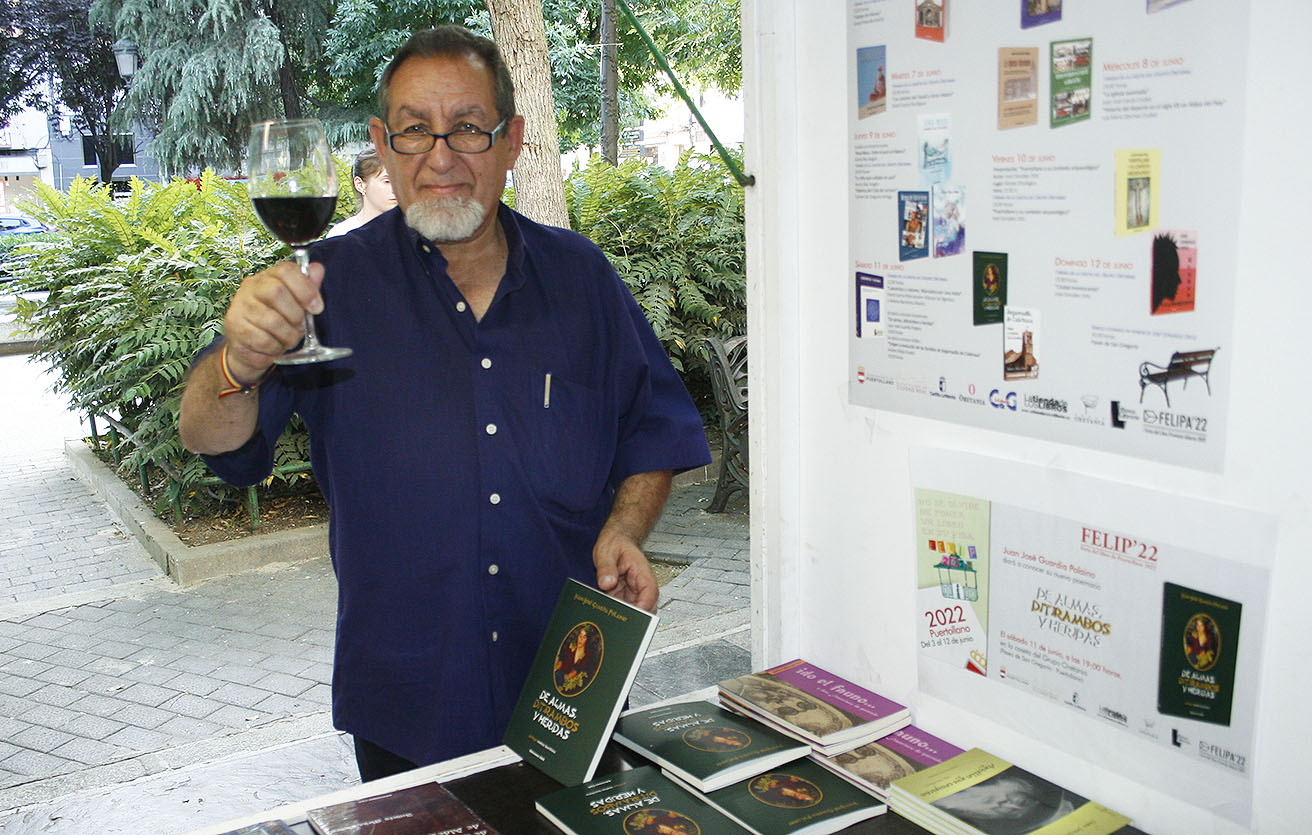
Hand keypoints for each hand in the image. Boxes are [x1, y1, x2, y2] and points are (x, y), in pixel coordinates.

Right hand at [222, 260, 324, 378]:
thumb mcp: (295, 303)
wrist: (248, 345)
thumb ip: (307, 287)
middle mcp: (250, 288)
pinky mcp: (234, 329)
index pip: (286, 271)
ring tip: (289, 339)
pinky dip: (275, 348)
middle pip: (277, 292)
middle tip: (300, 327)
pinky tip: (275, 347)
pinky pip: (263, 341)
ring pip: (272, 321)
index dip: (306, 289)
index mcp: (268, 277)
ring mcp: (239, 307)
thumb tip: (317, 269)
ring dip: (288, 336)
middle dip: (296, 315)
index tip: (317, 308)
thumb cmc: (277, 319)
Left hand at [594, 528, 658, 612]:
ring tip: (610, 609)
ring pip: (636, 610)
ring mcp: (634, 591)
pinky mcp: (625, 595)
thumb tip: (606, 583)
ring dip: (624, 613)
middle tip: (618, 617)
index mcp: (642, 572)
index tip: (633, 614)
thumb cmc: (615, 543)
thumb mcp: (606, 552)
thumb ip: (606, 567)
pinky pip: (624, 607)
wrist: (616, 539)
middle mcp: (641, 583)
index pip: (650, 593)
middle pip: (647, 606)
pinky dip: (617, 610)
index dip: (643, 606)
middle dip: (635, 615)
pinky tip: (607, 607)